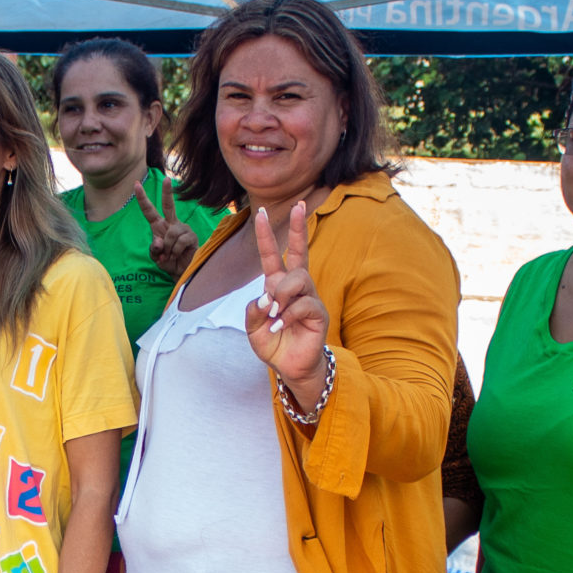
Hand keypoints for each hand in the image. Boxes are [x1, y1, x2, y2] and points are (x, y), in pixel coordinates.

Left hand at [138, 177, 201, 276]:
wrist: (181, 272)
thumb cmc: (168, 262)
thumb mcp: (156, 257)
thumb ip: (154, 249)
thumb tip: (159, 241)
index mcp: (159, 226)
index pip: (149, 210)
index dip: (142, 198)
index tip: (136, 184)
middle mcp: (171, 224)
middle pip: (169, 206)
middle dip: (167, 192)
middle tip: (166, 179)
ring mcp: (183, 229)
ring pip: (171, 233)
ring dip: (168, 249)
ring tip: (169, 256)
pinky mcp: (191, 236)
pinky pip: (180, 241)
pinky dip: (175, 252)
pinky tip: (178, 256)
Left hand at [242, 202, 327, 398]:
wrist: (290, 367)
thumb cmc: (274, 344)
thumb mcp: (253, 328)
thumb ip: (253, 310)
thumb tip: (266, 297)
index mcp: (277, 286)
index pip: (271, 256)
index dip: (266, 235)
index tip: (262, 212)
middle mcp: (296, 288)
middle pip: (299, 253)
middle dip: (298, 229)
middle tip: (300, 205)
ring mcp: (309, 298)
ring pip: (298, 279)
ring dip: (282, 293)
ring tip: (274, 314)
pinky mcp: (319, 313)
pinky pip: (304, 304)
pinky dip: (288, 315)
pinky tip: (280, 327)